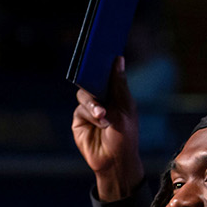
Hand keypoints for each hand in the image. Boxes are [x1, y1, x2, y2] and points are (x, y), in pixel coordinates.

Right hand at [72, 56, 143, 200]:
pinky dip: (91, 114)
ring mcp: (89, 109)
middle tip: (93, 66)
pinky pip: (81, 109)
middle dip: (93, 74)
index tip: (103, 44)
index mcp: (115, 93)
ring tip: (104, 115)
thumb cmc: (126, 136)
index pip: (107, 72)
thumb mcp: (126, 108)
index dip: (104, 60)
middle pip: (92, 79)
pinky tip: (100, 122)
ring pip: (85, 95)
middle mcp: (101, 98)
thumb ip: (119, 84)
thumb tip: (118, 59)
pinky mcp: (79, 120)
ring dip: (94, 104)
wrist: (115, 161)